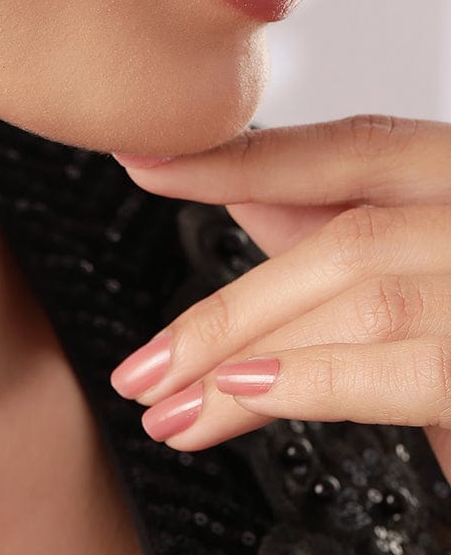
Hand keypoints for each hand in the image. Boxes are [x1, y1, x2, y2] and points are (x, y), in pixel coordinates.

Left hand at [107, 113, 450, 482]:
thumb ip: (335, 216)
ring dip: (251, 352)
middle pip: (338, 235)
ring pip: (364, 291)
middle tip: (142, 370)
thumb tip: (226, 178)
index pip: (341, 145)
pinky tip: (252, 396)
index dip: (235, 153)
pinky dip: (322, 377)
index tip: (141, 160)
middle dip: (224, 308)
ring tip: (174, 409)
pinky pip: (413, 360)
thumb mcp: (414, 252)